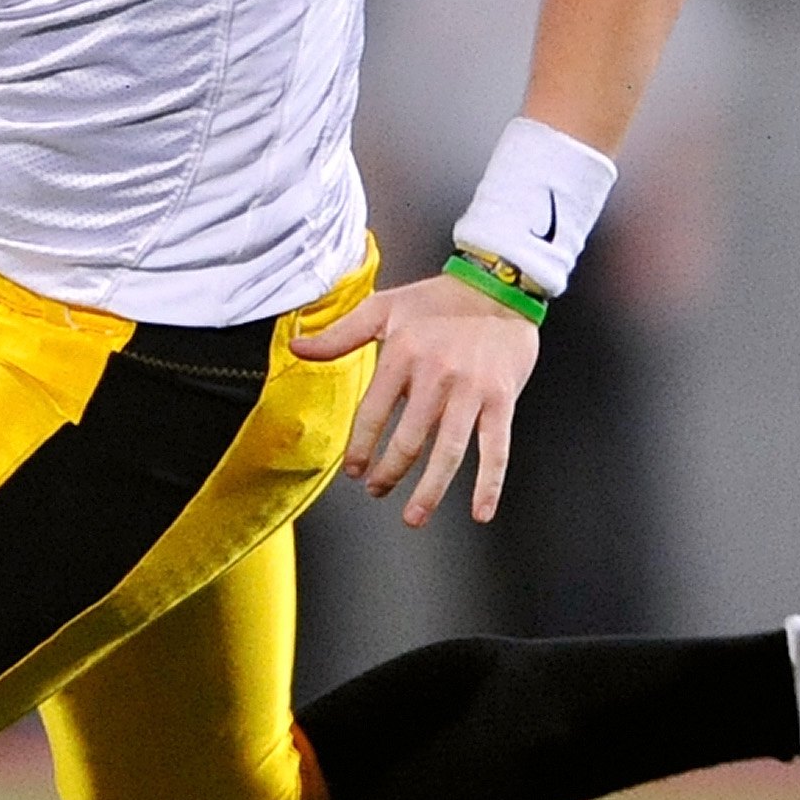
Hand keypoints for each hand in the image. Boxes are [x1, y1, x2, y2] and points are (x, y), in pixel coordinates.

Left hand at [292, 272, 539, 527]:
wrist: (500, 284)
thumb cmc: (440, 299)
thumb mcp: (384, 308)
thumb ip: (340, 333)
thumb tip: (298, 347)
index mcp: (403, 354)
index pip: (372, 413)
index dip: (361, 447)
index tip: (355, 470)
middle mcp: (436, 375)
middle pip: (408, 440)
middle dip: (389, 473)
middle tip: (378, 490)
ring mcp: (471, 390)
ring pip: (447, 452)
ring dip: (429, 490)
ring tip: (414, 515)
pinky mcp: (502, 400)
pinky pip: (496, 448)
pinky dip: (489, 483)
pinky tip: (480, 510)